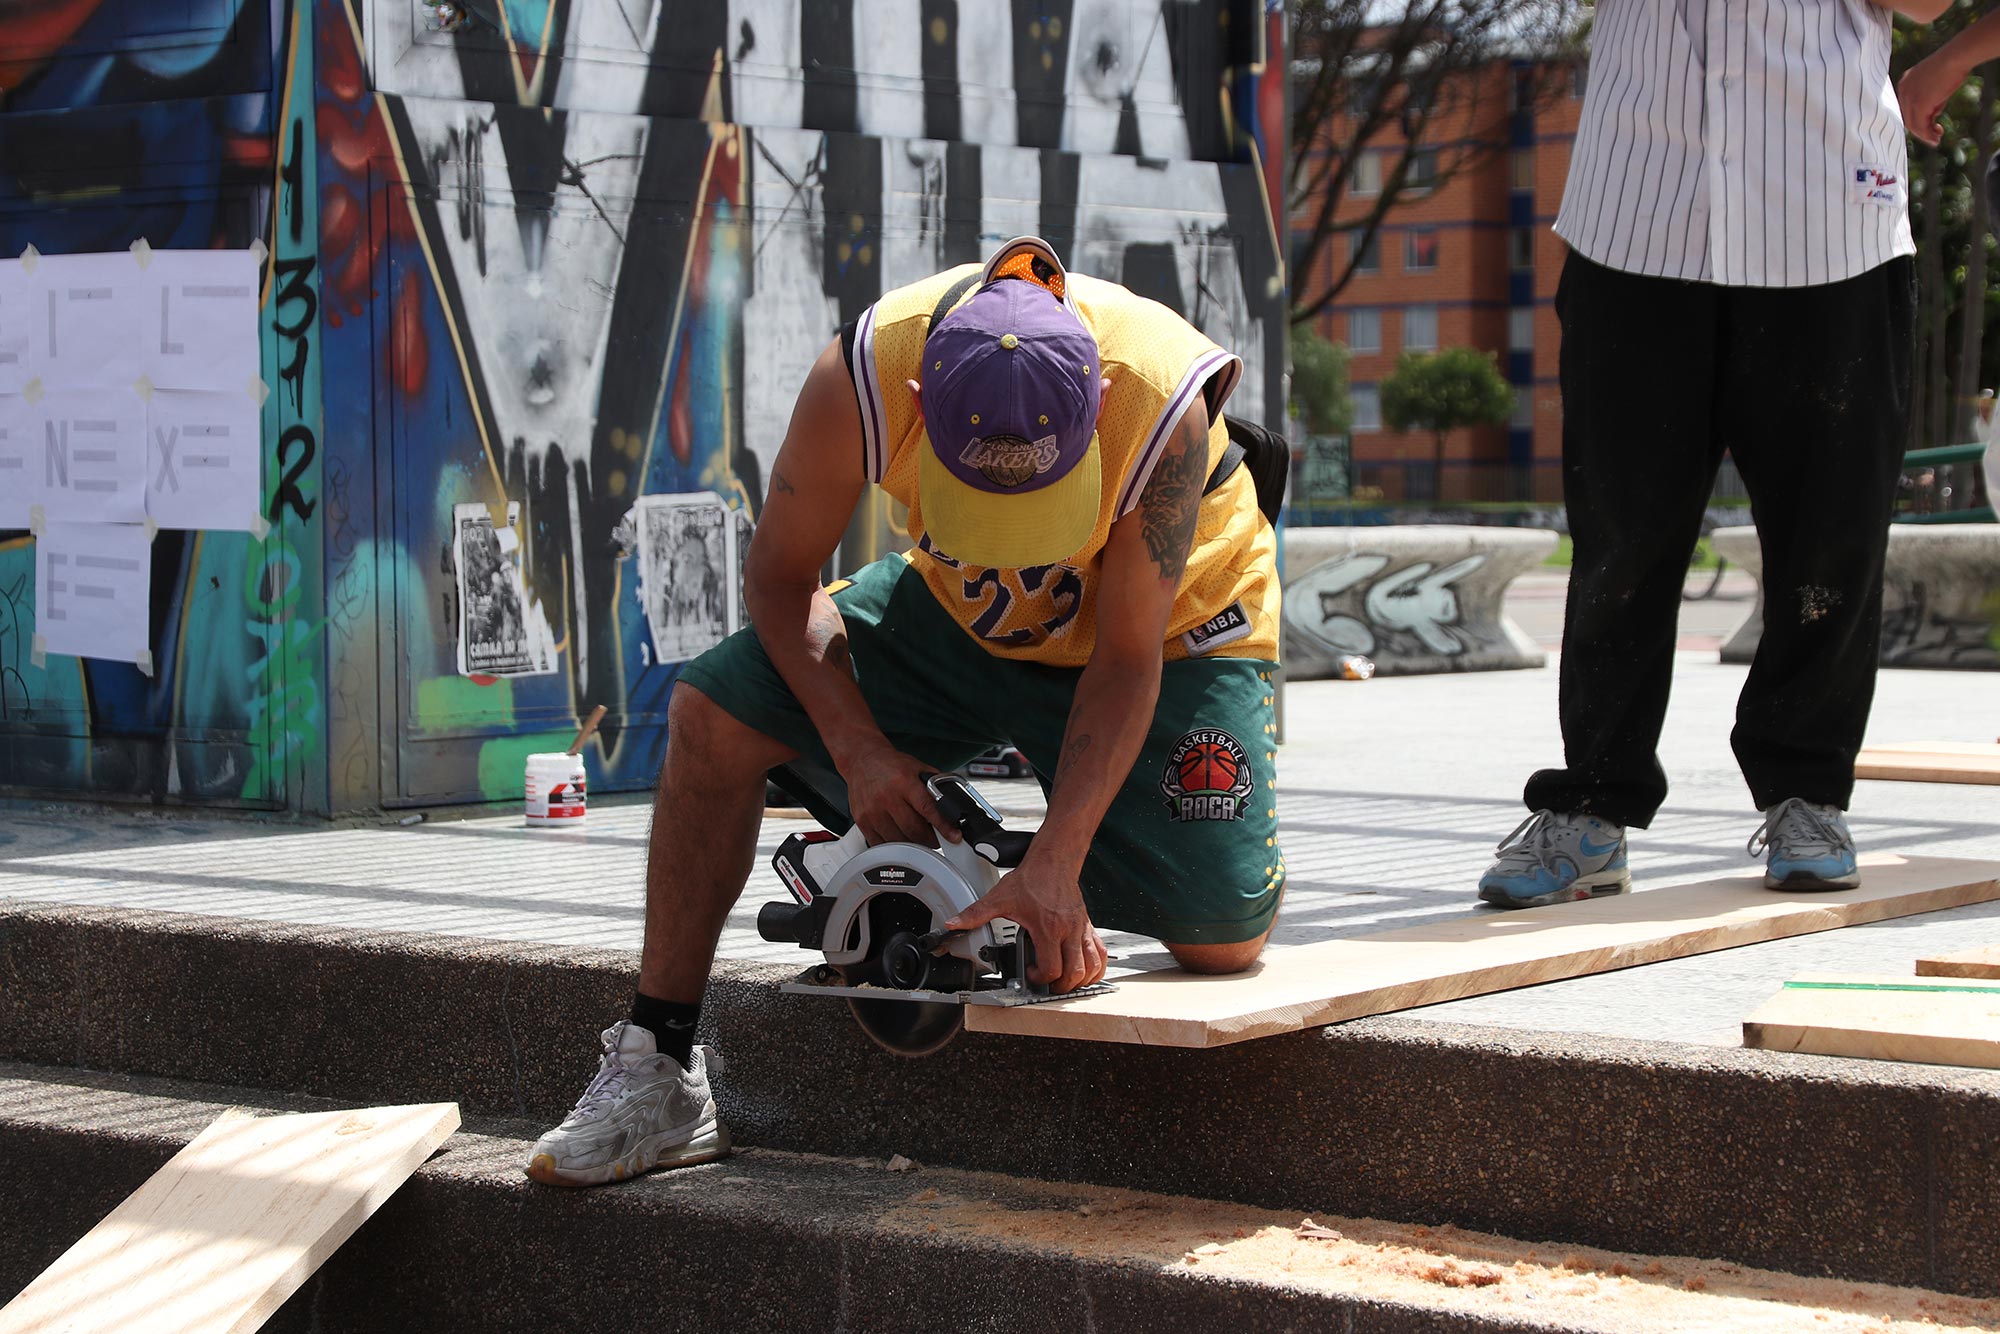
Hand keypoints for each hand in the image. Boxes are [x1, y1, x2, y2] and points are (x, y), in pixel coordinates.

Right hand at [840, 743, 958, 846]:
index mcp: (904, 782)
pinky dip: (895, 846)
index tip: (954, 836)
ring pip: (899, 840)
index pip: (927, 808)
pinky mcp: (862, 822)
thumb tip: (953, 806)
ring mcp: (872, 811)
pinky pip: (882, 844)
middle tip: (937, 838)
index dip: (943, 825)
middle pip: (913, 829)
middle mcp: (887, 797)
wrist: (862, 760)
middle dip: (930, 839)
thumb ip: (934, 787)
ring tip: (919, 836)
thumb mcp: (918, 768)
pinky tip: (901, 837)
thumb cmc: (891, 765)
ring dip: (914, 843)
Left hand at [945, 857, 1106, 993]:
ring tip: (1067, 982)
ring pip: (1093, 965)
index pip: (1051, 968)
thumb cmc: (1032, 879)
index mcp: (1048, 928)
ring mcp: (1081, 929)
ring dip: (1081, 980)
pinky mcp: (1087, 925)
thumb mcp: (999, 897)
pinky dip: (1096, 967)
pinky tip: (1086, 971)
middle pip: (1075, 973)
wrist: (1054, 860)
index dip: (1040, 978)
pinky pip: (1101, 952)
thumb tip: (954, 923)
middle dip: (1061, 986)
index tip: (1030, 974)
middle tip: (1048, 984)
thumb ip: (975, 913)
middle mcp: (1069, 931)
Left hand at [1899, 51, 1966, 147]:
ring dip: (1924, 135)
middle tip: (1932, 137)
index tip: (1927, 125)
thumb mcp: (1936, 82)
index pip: (1906, 107)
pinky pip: (1920, 125)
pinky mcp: (1919, 104)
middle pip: (1907, 117)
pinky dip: (1927, 134)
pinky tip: (1936, 137)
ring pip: (1912, 123)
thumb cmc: (1952, 65)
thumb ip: (1930, 98)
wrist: (1956, 56)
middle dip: (1920, 129)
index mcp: (1906, 83)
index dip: (1916, 118)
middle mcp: (1903, 90)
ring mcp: (1909, 98)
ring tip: (1936, 140)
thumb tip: (1932, 114)